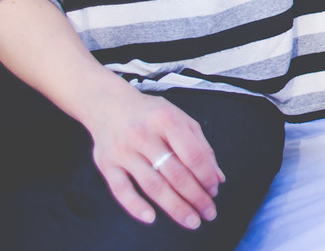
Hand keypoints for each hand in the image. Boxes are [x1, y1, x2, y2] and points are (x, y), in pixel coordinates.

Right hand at [86, 87, 223, 228]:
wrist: (108, 104)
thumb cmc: (151, 113)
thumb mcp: (181, 119)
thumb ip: (201, 146)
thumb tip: (218, 177)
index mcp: (167, 120)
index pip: (193, 154)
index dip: (206, 176)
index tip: (214, 190)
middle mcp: (143, 135)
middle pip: (175, 174)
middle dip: (195, 197)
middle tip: (208, 213)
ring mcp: (123, 151)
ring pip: (152, 185)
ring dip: (174, 207)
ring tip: (191, 220)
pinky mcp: (106, 164)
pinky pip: (121, 190)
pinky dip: (135, 206)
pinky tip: (152, 218)